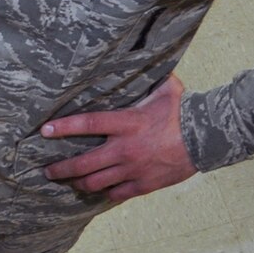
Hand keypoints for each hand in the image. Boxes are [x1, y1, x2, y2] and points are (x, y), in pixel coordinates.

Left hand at [40, 75, 197, 202]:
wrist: (209, 137)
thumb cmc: (184, 110)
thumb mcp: (165, 88)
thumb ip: (147, 78)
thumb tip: (140, 58)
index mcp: (127, 123)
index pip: (86, 125)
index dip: (63, 128)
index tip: (44, 131)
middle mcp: (125, 149)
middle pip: (83, 163)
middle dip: (61, 169)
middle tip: (47, 170)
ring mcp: (134, 170)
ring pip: (96, 182)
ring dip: (79, 183)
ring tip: (70, 181)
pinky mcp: (145, 184)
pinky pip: (118, 194)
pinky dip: (106, 192)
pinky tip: (99, 190)